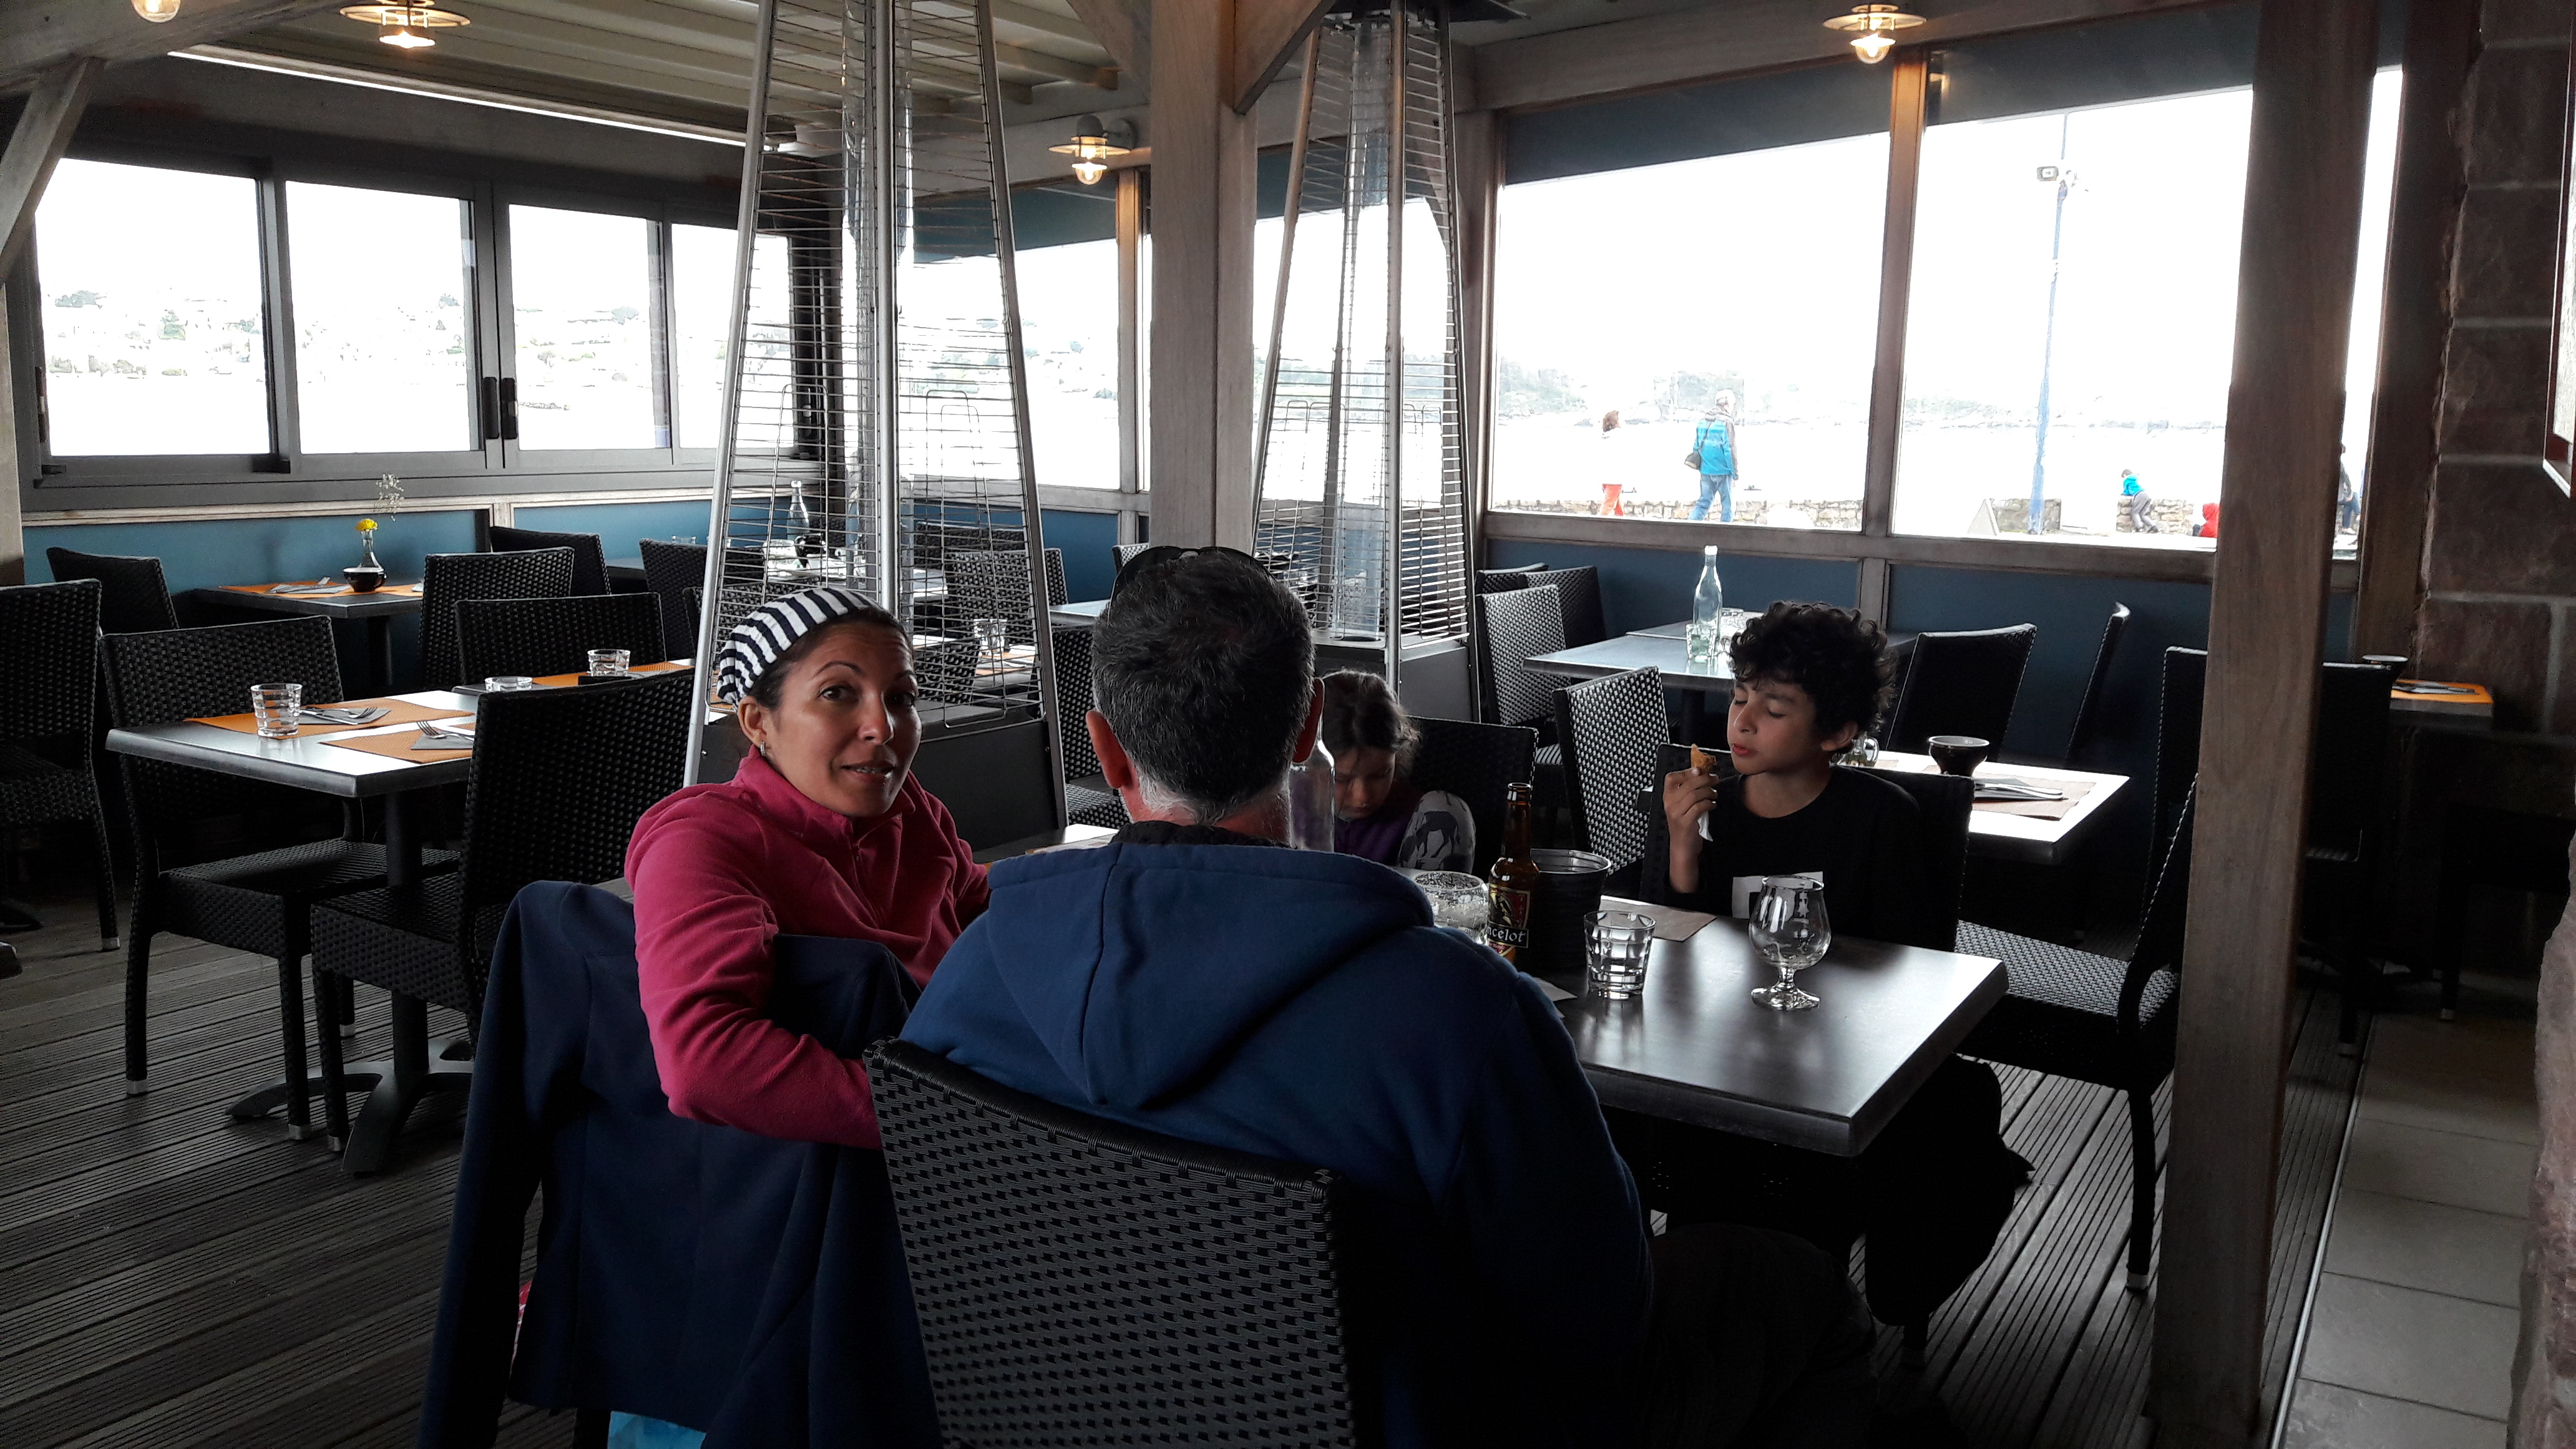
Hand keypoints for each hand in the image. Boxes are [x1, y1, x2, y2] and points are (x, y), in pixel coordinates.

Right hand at [1663, 767, 1717, 893]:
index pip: (1671, 777)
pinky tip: (1712, 805)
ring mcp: (1676, 813)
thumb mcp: (1682, 806)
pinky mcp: (1686, 822)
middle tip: (1714, 779)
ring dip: (1709, 791)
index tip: (1699, 771)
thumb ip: (1688, 791)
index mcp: (1667, 797)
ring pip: (1695, 794)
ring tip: (1714, 794)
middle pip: (1688, 783)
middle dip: (1705, 779)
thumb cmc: (1684, 825)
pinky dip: (1709, 803)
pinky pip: (1700, 806)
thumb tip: (1700, 773)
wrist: (1683, 847)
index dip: (1686, 772)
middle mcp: (1669, 804)